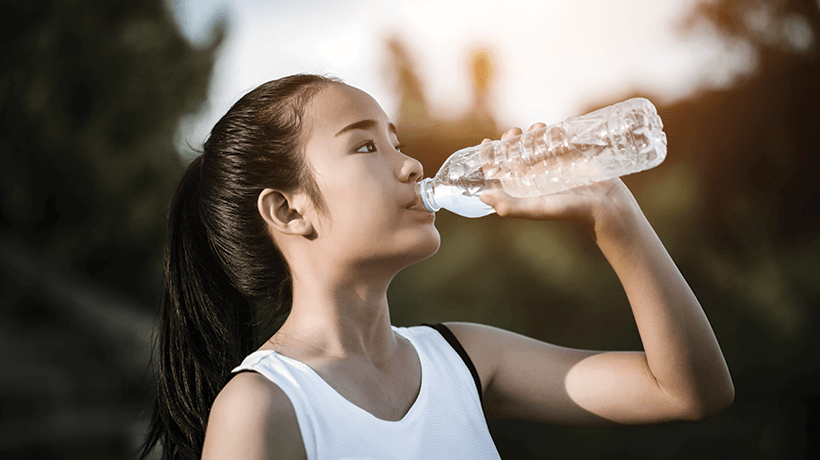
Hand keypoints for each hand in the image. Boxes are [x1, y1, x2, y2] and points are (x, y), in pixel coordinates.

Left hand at [479, 124, 641, 237]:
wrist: (604, 206)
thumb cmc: (569, 211)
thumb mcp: (537, 209)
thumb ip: (510, 207)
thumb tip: (482, 197)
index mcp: (522, 186)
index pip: (499, 168)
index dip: (490, 155)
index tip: (487, 141)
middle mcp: (534, 175)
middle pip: (515, 152)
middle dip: (511, 139)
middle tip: (515, 131)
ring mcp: (552, 164)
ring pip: (534, 143)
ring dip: (532, 132)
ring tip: (538, 127)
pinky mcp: (569, 156)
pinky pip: (556, 139)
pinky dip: (552, 131)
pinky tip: (553, 127)